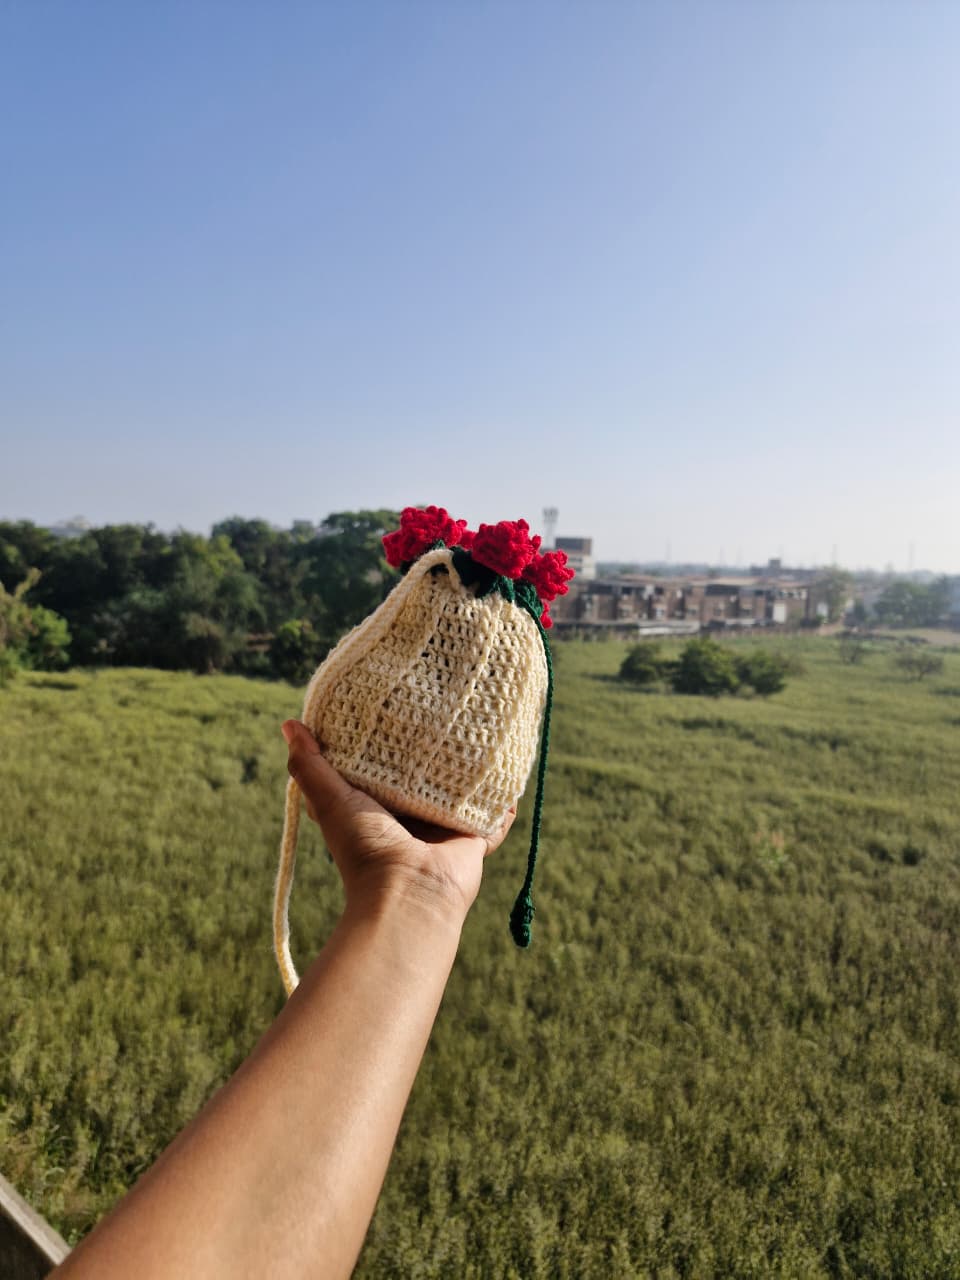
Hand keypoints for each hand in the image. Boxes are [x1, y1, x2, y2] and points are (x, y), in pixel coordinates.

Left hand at [282, 720, 515, 922]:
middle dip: (434, 753)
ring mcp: (444, 831)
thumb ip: (310, 766)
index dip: (385, 744)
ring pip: (462, 793)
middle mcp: (412, 819)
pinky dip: (504, 799)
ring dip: (471, 770)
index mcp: (379, 810)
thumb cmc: (365, 850)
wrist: (408, 894)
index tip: (393, 709)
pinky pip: (494, 815)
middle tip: (443, 711)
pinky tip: (511, 771)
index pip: (383, 771)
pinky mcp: (473, 839)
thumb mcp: (330, 801)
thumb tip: (290, 724)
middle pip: (426, 780)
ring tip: (482, 731)